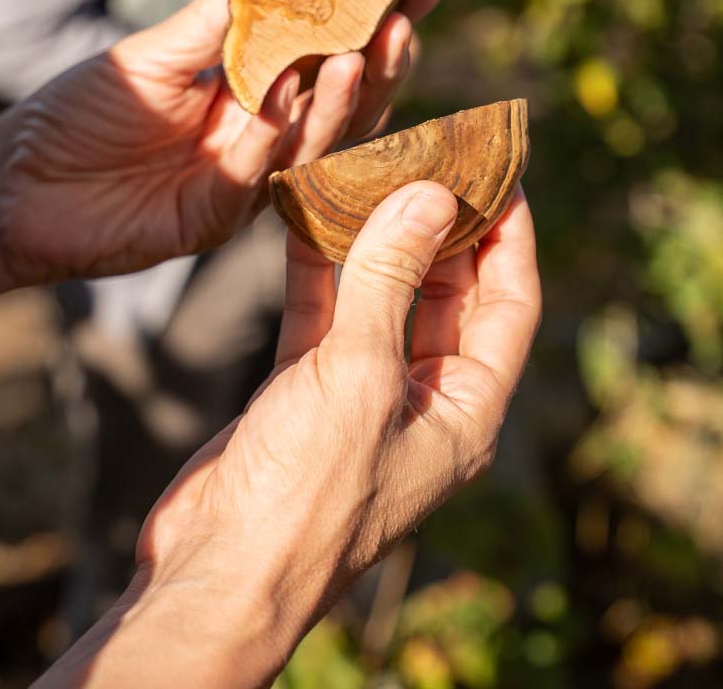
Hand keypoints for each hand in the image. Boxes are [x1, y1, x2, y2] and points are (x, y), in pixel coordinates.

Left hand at [0, 0, 444, 284]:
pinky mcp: (210, 218)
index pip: (330, 54)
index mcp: (256, 93)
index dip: (374, 19)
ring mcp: (242, 181)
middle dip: (381, 62)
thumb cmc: (82, 113)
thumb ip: (214, 14)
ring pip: (312, 144)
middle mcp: (262, 138)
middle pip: (342, 104)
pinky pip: (252, 176)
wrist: (14, 183)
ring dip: (340, 99)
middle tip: (406, 17)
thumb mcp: (152, 52)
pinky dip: (269, 134)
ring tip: (365, 51)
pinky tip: (282, 94)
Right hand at [73, 183, 538, 688]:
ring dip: (375, 238)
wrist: (216, 570)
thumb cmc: (307, 493)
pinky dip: (318, 266)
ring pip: (380, 295)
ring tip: (372, 170)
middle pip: (447, 294)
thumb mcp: (360, 377)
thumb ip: (390, 281)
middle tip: (430, 156)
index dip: (511, 238)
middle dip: (439, 226)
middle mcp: (421, 399)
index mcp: (465, 410)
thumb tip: (427, 197)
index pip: (510, 306)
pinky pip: (323, 312)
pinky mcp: (305, 389)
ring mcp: (361, 393)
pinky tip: (308, 214)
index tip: (500, 173)